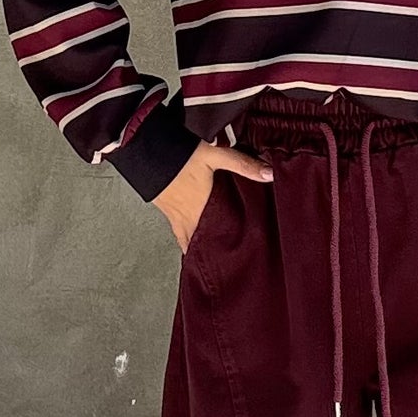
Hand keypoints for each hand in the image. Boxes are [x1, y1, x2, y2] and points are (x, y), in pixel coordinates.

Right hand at [152, 138, 274, 254]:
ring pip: (191, 241)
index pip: (220, 236)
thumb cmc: (180, 155)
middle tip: (230, 265)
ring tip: (212, 262)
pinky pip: (178, 234)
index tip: (241, 259)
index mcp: (204, 209)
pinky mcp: (168, 212)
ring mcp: (177, 217)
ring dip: (201, 249)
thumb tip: (270, 174)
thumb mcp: (215, 155)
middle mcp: (190, 218)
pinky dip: (185, 242)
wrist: (147, 151)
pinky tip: (189, 246)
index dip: (230, 248)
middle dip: (218, 252)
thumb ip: (243, 165)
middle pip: (206, 242)